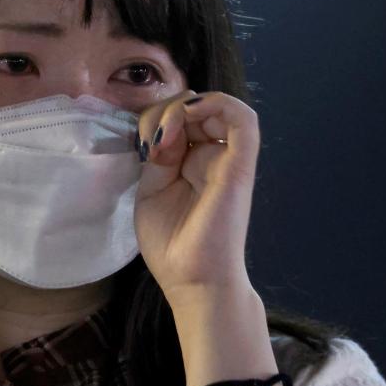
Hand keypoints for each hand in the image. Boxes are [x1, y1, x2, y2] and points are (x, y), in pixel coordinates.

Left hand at [132, 90, 261, 302]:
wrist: (193, 281)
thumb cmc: (171, 244)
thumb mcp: (152, 190)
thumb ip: (158, 155)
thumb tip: (165, 129)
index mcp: (191, 161)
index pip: (178, 118)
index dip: (155, 118)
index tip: (140, 144)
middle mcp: (212, 155)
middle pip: (194, 107)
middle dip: (164, 110)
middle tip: (149, 140)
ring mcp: (227, 158)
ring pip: (218, 105)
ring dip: (184, 106)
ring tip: (165, 132)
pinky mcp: (240, 165)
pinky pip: (244, 119)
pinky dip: (217, 103)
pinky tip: (189, 114)